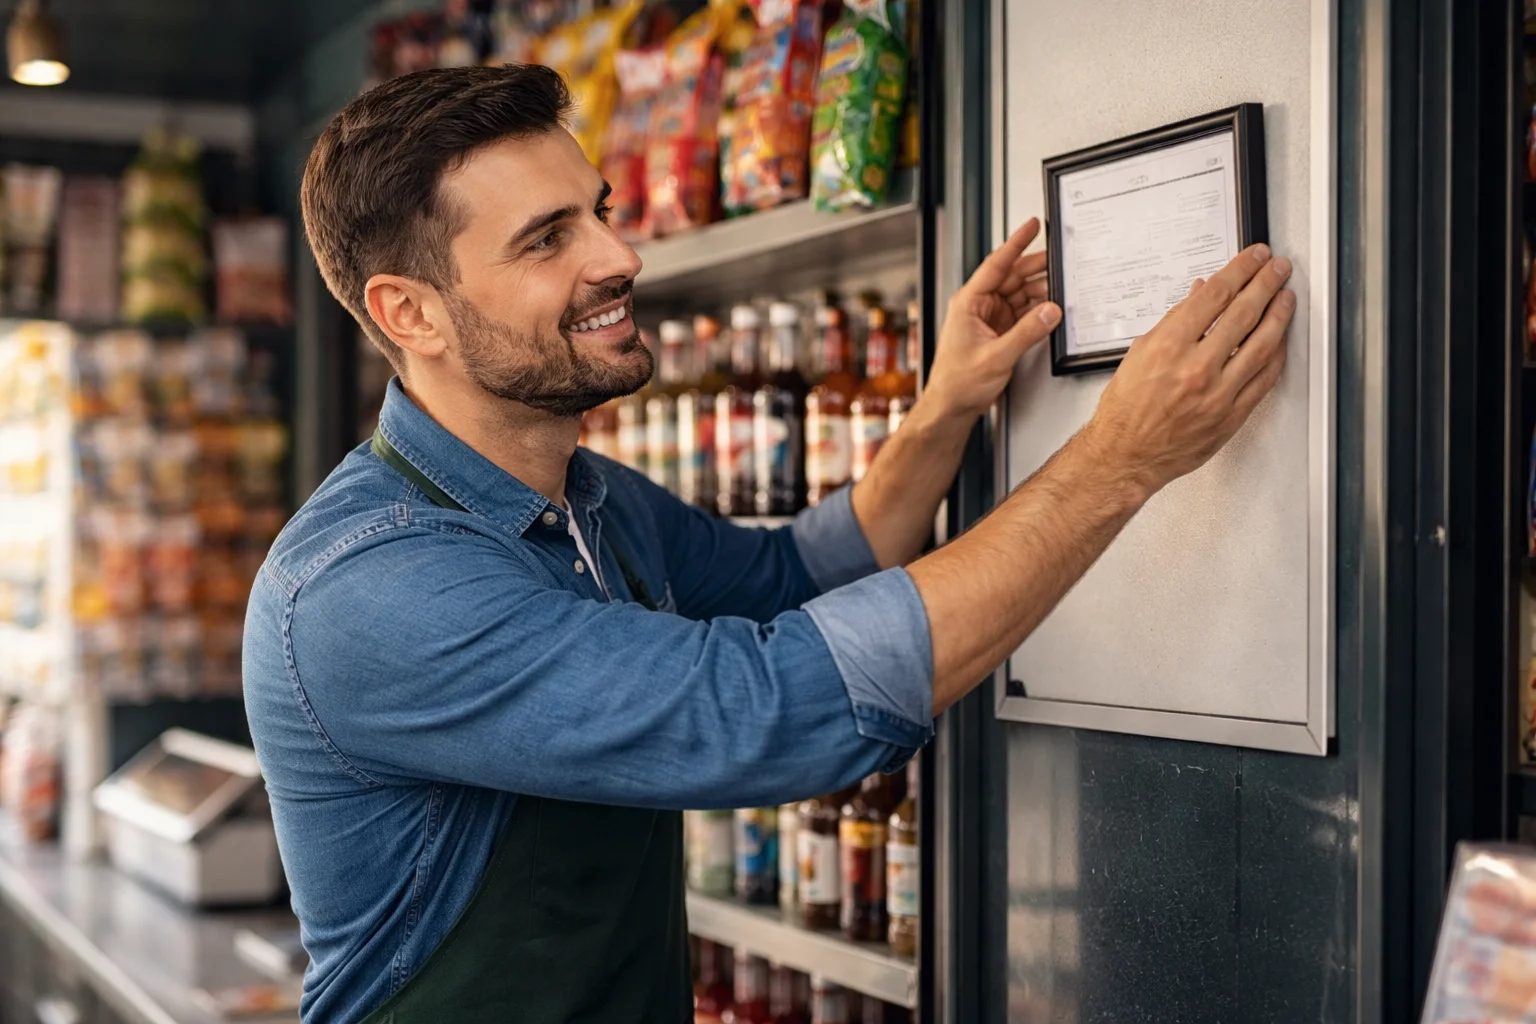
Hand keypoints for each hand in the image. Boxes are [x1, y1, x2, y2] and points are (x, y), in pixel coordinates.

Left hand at [923, 218, 1060, 420]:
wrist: (950, 408)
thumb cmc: (958, 384)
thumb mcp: (997, 357)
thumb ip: (1026, 332)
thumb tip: (1050, 311)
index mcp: (968, 303)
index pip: (996, 265)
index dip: (1016, 243)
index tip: (1031, 225)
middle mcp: (977, 307)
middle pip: (1010, 277)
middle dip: (1035, 267)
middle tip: (1059, 259)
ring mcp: (988, 319)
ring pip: (1018, 295)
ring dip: (1038, 291)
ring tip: (1061, 285)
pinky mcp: (997, 333)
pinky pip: (1020, 313)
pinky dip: (1036, 311)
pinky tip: (1050, 309)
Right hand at [1081, 243, 1295, 497]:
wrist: (1127, 455)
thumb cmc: (1126, 410)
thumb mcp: (1140, 353)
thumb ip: (1175, 322)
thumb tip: (1201, 296)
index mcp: (1169, 347)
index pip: (1215, 296)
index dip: (1239, 270)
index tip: (1252, 258)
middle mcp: (1196, 369)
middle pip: (1244, 313)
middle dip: (1265, 283)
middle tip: (1277, 268)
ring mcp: (1218, 394)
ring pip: (1262, 344)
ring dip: (1279, 315)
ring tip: (1286, 297)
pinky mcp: (1232, 415)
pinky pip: (1264, 379)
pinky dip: (1276, 354)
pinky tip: (1280, 340)